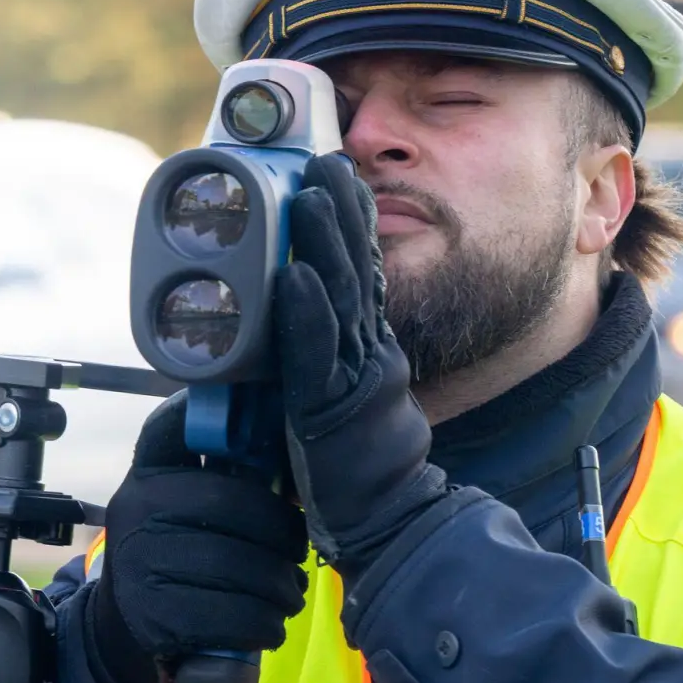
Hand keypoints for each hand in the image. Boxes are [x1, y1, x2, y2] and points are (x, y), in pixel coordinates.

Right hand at [91, 391, 308, 682]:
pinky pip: (230, 616)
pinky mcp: (151, 616)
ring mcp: (138, 563)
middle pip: (235, 506)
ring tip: (291, 594)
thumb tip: (296, 464)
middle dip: (283, 535)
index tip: (264, 432)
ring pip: (239, 567)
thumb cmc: (174, 559)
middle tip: (299, 556)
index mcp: (149, 475)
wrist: (124, 630)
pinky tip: (271, 624)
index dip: (222, 420)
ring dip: (281, 588)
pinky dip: (263, 624)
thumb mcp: (181, 510)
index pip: (178, 430)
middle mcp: (137, 509)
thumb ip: (221, 481)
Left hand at [273, 153, 447, 579]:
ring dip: (323, 246)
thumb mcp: (348, 394)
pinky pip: (318, 356)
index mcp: (369, 348)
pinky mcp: (333, 408)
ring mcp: (353, 378)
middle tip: (327, 162)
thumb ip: (336, 356)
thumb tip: (310, 316)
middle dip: (340, 214)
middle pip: (354, 272)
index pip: (360, 274)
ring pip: (338, 300)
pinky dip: (306, 316)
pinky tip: (293, 280)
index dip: (350, 224)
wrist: (389, 520)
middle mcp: (366, 353)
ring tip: (310, 197)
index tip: (338, 176)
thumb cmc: (360, 466)